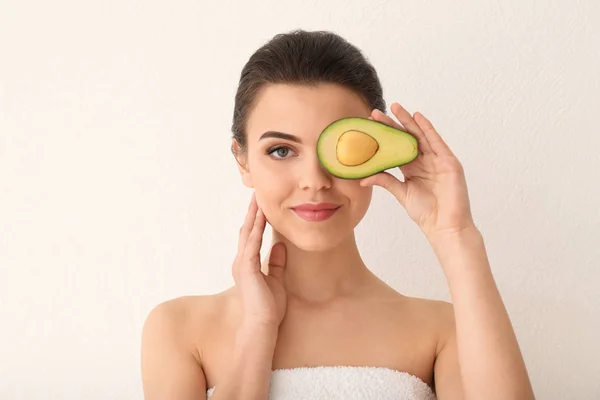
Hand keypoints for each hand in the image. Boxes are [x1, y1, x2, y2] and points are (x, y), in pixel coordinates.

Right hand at [232, 193, 287, 327]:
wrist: (262, 324)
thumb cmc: (269, 307)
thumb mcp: (276, 280)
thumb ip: (276, 263)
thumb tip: (281, 246)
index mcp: (247, 265)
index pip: (251, 237)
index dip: (256, 220)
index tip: (261, 205)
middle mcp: (242, 261)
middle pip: (246, 231)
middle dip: (252, 212)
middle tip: (256, 194)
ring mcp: (242, 264)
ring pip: (247, 233)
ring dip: (253, 216)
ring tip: (258, 199)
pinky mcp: (247, 267)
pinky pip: (252, 243)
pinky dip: (256, 229)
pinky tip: (260, 217)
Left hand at [360, 102, 474, 239]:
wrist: (444, 226)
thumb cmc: (425, 212)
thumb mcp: (400, 193)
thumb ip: (384, 181)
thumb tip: (362, 177)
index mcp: (412, 168)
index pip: (395, 148)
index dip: (383, 137)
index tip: (369, 126)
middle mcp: (424, 161)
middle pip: (406, 139)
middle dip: (392, 124)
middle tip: (376, 112)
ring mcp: (437, 160)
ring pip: (420, 136)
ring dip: (408, 121)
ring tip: (395, 108)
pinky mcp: (449, 162)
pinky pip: (437, 142)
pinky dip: (427, 129)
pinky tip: (417, 117)